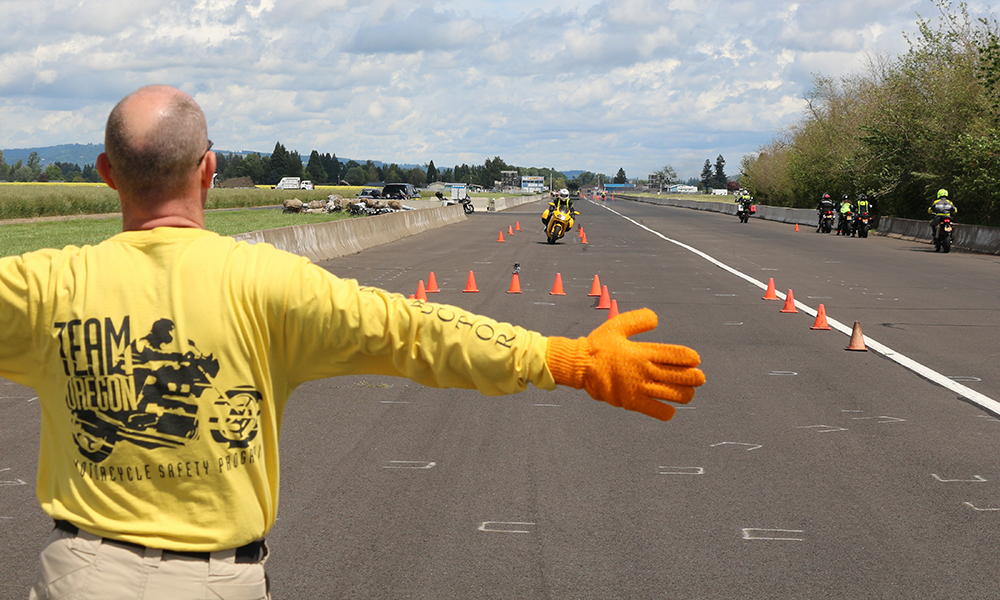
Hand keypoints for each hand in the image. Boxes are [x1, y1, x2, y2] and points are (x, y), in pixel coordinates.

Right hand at [546, 309, 704, 420]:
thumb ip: (639, 320)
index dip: (691, 358)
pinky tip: (668, 407)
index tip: (693, 360)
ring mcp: (639, 387)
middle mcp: (645, 370)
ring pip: (676, 395)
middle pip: (683, 376)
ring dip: (686, 394)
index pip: (678, 355)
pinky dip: (668, 411)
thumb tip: (656, 319)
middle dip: (696, 378)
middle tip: (698, 378)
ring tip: (687, 393)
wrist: (579, 365)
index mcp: (644, 351)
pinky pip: (659, 412)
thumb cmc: (599, 345)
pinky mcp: (632, 402)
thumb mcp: (617, 324)